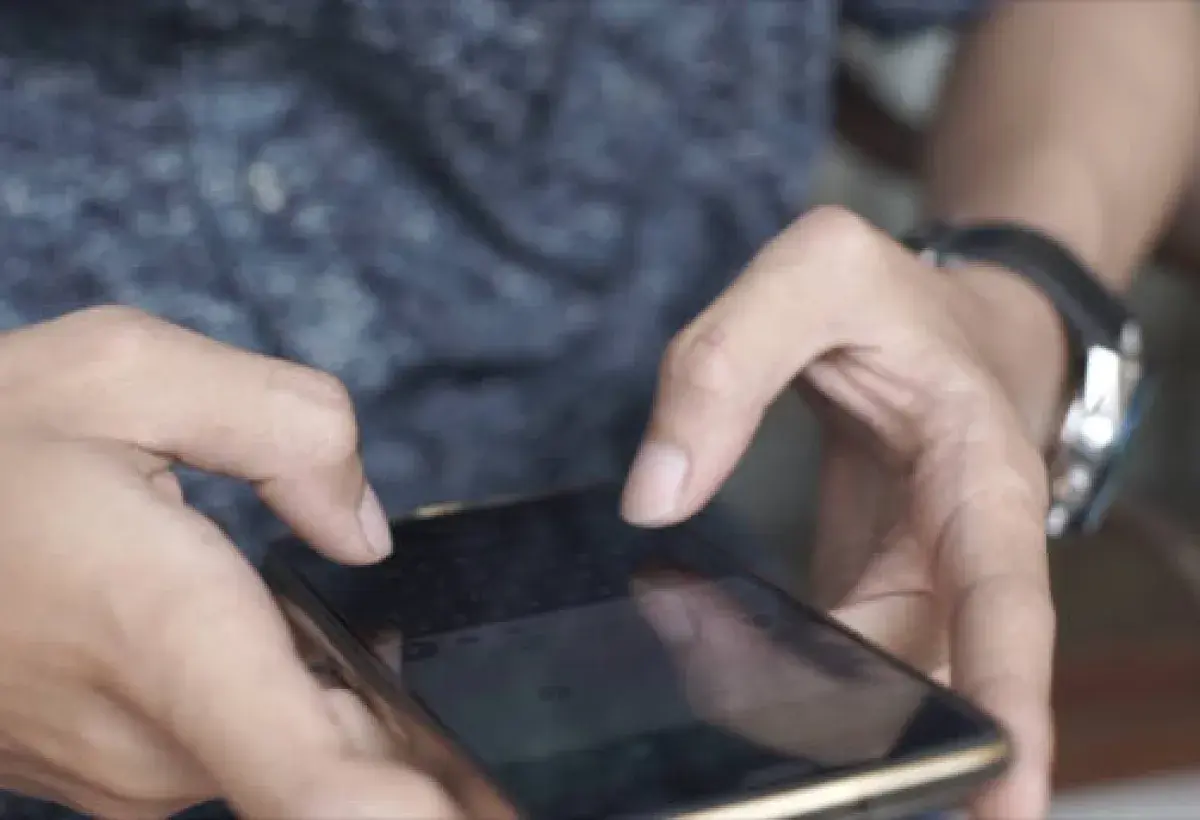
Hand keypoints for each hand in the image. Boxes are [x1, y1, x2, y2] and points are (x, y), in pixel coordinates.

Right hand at [0, 307, 456, 818]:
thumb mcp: (127, 372)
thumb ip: (288, 429)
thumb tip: (363, 530)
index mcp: (168, 633)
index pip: (315, 783)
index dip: (410, 810)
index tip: (480, 813)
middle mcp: (146, 737)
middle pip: (330, 757)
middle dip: (395, 716)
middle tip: (422, 668)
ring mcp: (114, 774)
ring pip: (280, 749)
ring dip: (319, 691)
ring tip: (293, 606)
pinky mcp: (96, 776)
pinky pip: (223, 748)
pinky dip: (264, 699)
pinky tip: (244, 630)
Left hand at [622, 207, 1055, 818]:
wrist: (930, 321)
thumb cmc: (893, 299)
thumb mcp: (816, 271)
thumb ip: (723, 365)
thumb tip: (652, 495)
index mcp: (981, 476)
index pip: (1005, 601)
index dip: (1008, 699)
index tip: (1002, 799)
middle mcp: (959, 551)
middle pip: (926, 672)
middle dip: (864, 732)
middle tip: (782, 768)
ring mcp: (914, 585)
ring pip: (870, 680)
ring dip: (796, 709)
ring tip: (714, 698)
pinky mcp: (868, 596)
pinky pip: (828, 658)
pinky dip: (769, 673)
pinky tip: (708, 668)